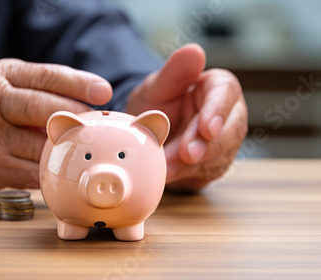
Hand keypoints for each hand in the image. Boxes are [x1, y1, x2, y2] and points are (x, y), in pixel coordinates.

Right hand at [0, 58, 111, 196]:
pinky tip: (61, 172)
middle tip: (97, 125)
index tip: (104, 92)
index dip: (78, 84)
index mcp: (1, 78)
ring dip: (65, 151)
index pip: (45, 77)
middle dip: (74, 118)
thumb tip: (85, 107)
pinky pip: (30, 175)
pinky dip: (49, 175)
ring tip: (84, 151)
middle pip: (41, 109)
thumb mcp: (0, 86)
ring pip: (38, 148)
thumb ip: (36, 91)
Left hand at [126, 44, 247, 191]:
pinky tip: (168, 176)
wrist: (147, 129)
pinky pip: (204, 173)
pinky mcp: (212, 165)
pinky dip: (186, 176)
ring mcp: (223, 143)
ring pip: (218, 156)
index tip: (207, 127)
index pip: (225, 95)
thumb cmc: (156, 102)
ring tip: (168, 168)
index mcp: (219, 88)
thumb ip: (175, 71)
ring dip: (193, 165)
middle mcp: (228, 116)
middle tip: (188, 154)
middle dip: (208, 145)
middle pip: (230, 131)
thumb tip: (194, 50)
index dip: (217, 112)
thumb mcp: (158, 85)